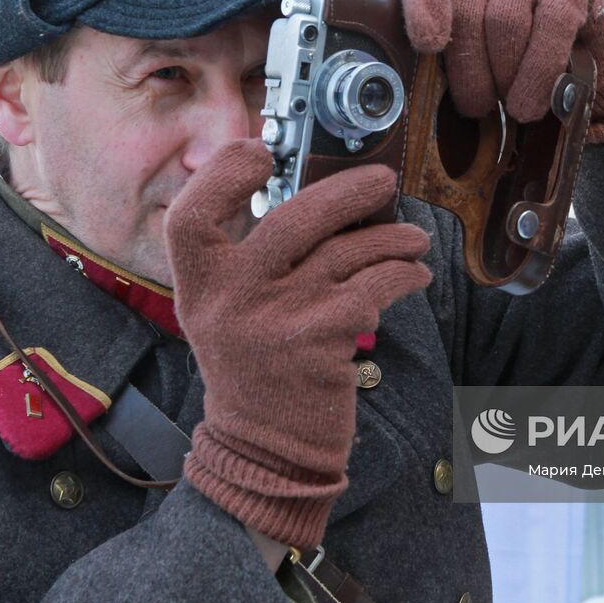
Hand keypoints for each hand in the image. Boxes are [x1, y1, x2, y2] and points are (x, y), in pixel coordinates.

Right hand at [164, 138, 431, 549]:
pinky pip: (375, 286)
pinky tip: (414, 276)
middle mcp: (231, 300)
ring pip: (348, 252)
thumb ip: (248, 260)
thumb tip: (317, 194)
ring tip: (413, 239)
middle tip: (383, 181)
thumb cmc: (255, 369)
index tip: (258, 151)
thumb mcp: (225, 314)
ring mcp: (278, 318)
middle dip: (349, 191)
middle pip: (293, 218)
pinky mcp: (322, 340)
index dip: (221, 176)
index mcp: (199, 288)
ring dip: (393, 239)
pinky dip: (403, 275)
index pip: (189, 217)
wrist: (266, 450)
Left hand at [398, 0, 603, 147]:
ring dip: (505, 76)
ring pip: (506, 22)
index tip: (428, 45)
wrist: (577, 39)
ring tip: (511, 108)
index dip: (422, 2)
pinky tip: (532, 101)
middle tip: (476, 107)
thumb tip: (431, 92)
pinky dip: (538, 73)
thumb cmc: (504, 51)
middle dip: (469, 72)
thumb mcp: (465, 48)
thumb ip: (444, 56)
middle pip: (466, 13)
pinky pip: (551, 29)